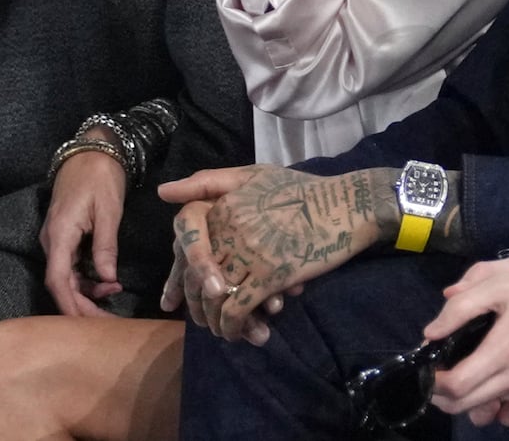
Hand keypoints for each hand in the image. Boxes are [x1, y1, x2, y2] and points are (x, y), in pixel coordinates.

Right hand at [41, 148, 127, 315]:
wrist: (91, 150)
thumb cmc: (100, 176)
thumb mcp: (108, 210)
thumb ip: (105, 245)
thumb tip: (108, 279)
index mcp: (60, 234)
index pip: (57, 279)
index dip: (69, 306)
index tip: (84, 327)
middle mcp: (53, 240)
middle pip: (60, 284)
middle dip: (81, 306)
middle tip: (106, 323)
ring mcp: (57, 239)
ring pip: (66, 276)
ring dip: (87, 292)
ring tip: (115, 295)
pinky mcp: (65, 236)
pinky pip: (71, 265)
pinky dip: (87, 278)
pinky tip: (107, 280)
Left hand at [162, 165, 396, 341]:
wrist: (345, 205)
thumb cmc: (302, 189)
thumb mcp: (253, 175)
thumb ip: (208, 182)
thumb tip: (162, 192)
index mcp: (222, 207)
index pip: (187, 248)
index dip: (178, 278)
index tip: (176, 299)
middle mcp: (229, 230)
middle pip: (197, 276)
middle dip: (197, 305)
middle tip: (202, 322)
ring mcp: (249, 253)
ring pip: (216, 296)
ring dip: (215, 321)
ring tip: (220, 331)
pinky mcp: (271, 274)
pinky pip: (239, 308)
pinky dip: (233, 326)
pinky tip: (238, 334)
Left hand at [425, 256, 508, 423]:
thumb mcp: (504, 280)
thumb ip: (463, 303)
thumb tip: (433, 329)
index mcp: (504, 352)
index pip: (455, 387)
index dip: (433, 381)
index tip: (426, 363)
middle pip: (467, 406)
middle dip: (443, 395)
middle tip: (436, 370)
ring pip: (489, 409)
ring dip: (468, 401)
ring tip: (462, 375)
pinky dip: (496, 400)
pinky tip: (491, 380)